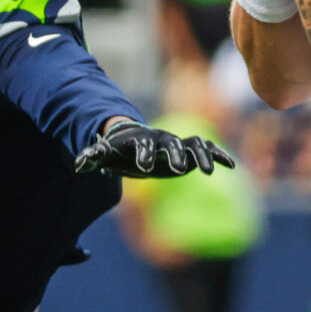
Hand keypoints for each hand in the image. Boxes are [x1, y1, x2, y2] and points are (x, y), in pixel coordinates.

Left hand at [74, 121, 235, 177]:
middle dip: (174, 155)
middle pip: (172, 144)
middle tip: (178, 170)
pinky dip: (218, 155)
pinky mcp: (189, 152)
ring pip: (194, 145)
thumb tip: (78, 164)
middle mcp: (161, 140)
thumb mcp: (106, 155)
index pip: (143, 146)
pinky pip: (207, 150)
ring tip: (209, 172)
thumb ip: (93, 157)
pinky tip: (232, 166)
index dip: (142, 155)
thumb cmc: (118, 151)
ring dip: (202, 156)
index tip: (142, 169)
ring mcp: (177, 144)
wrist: (135, 142)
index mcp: (140, 141)